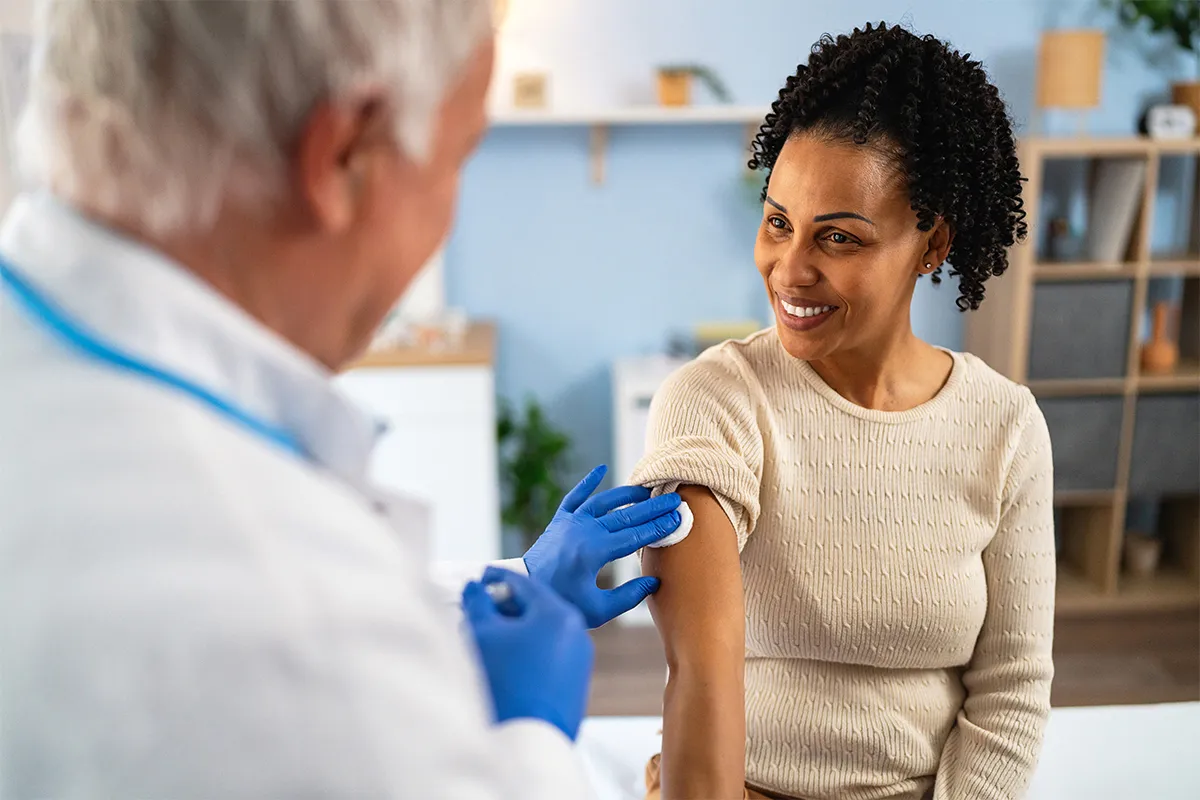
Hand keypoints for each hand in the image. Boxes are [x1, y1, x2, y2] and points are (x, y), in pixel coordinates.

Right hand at [462, 567, 593, 740]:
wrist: (526, 740)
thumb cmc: (502, 682)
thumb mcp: (482, 634)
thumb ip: (477, 602)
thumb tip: (475, 587)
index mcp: (557, 613)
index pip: (524, 583)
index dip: (498, 577)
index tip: (482, 577)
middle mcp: (576, 632)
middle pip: (537, 608)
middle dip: (508, 607)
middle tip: (483, 608)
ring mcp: (581, 659)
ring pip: (546, 633)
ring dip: (520, 631)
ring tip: (492, 638)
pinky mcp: (578, 682)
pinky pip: (552, 655)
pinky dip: (531, 652)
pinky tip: (509, 663)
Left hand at [523, 465, 681, 627]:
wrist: (524, 593)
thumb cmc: (561, 603)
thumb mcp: (597, 610)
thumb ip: (628, 597)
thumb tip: (654, 582)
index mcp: (594, 552)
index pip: (635, 536)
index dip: (658, 527)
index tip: (677, 518)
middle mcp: (583, 531)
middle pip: (625, 516)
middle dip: (652, 508)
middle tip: (674, 499)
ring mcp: (570, 523)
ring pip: (603, 502)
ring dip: (627, 494)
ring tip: (648, 490)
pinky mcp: (558, 521)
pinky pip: (574, 497)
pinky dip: (587, 482)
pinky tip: (600, 468)